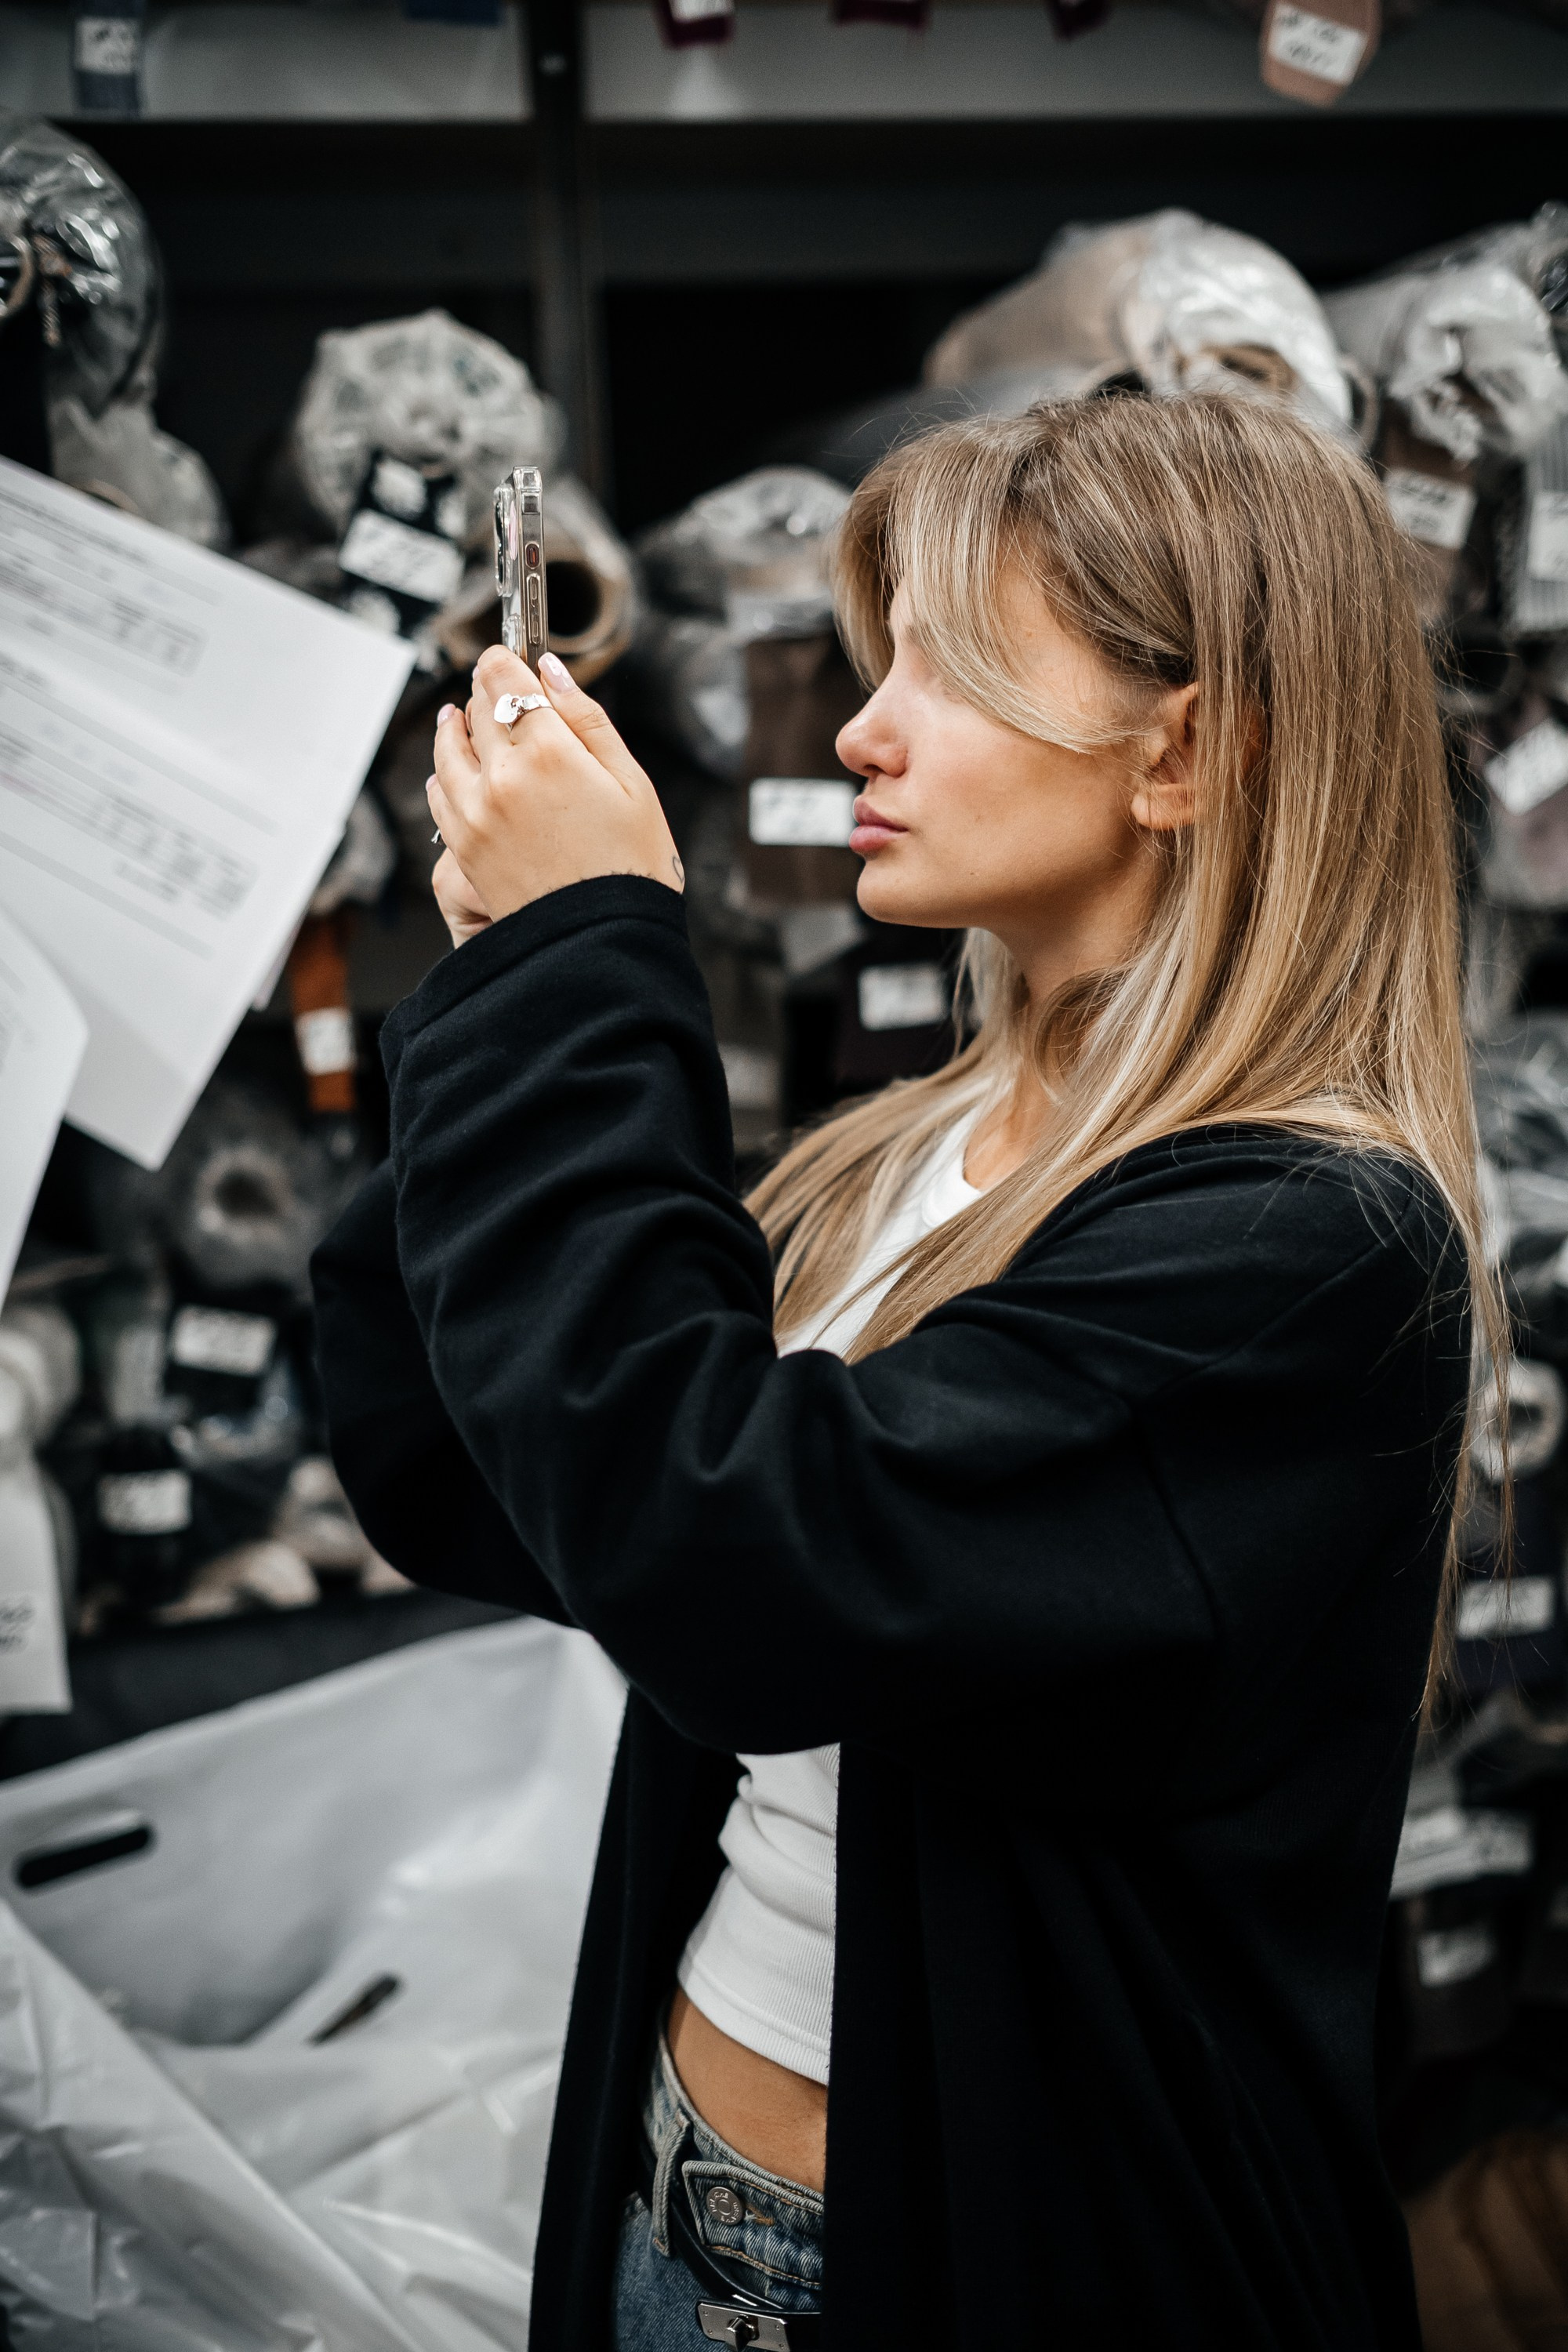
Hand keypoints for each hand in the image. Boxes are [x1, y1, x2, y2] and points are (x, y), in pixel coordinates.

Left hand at [426, 647, 683, 934]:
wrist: (601, 945)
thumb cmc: (631, 869)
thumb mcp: (632, 783)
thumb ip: (588, 719)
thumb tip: (552, 672)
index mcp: (549, 752)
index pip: (504, 676)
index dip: (507, 657)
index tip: (512, 653)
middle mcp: (502, 777)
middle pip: (476, 705)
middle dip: (488, 689)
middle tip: (501, 684)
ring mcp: (475, 812)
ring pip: (448, 746)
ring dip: (457, 725)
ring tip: (463, 717)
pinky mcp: (462, 846)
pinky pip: (439, 791)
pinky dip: (445, 772)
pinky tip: (453, 770)